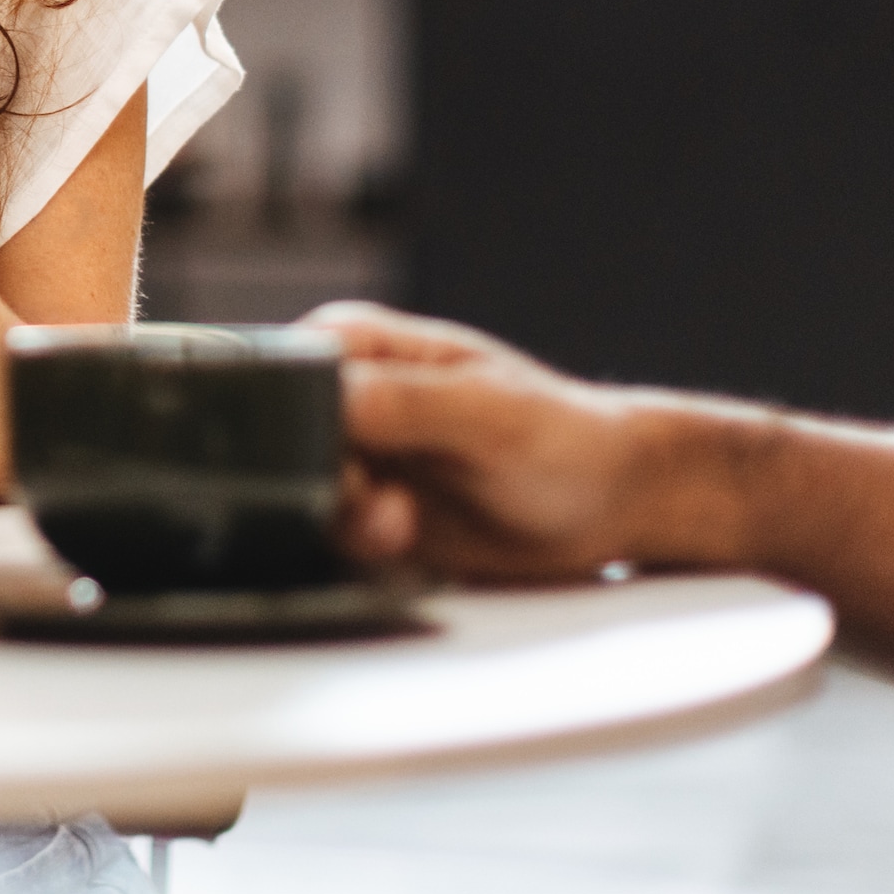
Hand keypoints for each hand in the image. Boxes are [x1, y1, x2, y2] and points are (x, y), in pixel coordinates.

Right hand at [315, 302, 700, 580]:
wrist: (613, 502)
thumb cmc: (567, 435)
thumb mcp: (486, 413)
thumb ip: (405, 401)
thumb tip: (326, 398)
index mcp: (359, 344)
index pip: (280, 372)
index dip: (289, 419)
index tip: (338, 456)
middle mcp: (348, 397)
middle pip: (281, 443)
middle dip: (323, 481)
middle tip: (380, 502)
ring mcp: (358, 456)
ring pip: (299, 495)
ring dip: (346, 520)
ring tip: (403, 526)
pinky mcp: (369, 510)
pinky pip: (328, 535)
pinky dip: (359, 549)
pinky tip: (406, 544)